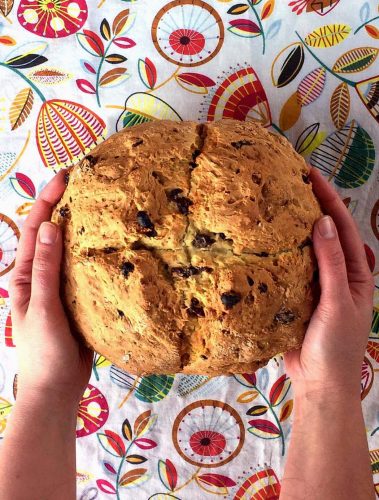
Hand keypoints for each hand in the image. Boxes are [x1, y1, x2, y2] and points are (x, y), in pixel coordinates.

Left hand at [10, 170, 92, 406]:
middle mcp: (43, 275)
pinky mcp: (80, 298)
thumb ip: (47, 269)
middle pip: (53, 235)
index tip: (64, 177)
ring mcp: (62, 286)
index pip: (35, 230)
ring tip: (103, 206)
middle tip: (87, 184)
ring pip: (72, 251)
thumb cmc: (43, 351)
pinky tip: (112, 246)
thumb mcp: (44, 307)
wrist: (56, 388)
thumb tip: (52, 226)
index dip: (47, 202)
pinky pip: (87, 271)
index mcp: (27, 275)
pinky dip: (96, 255)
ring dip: (82, 228)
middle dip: (64, 207)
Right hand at [285, 168, 373, 398]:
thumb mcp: (338, 302)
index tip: (311, 175)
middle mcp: (338, 275)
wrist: (320, 383)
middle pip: (324, 234)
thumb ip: (331, 263)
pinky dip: (280, 253)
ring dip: (294, 229)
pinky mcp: (297, 296)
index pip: (342, 228)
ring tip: (275, 205)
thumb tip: (322, 222)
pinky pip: (289, 269)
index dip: (329, 200)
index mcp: (356, 274)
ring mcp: (317, 285)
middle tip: (290, 182)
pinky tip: (265, 242)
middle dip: (312, 208)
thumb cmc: (336, 345)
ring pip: (305, 250)